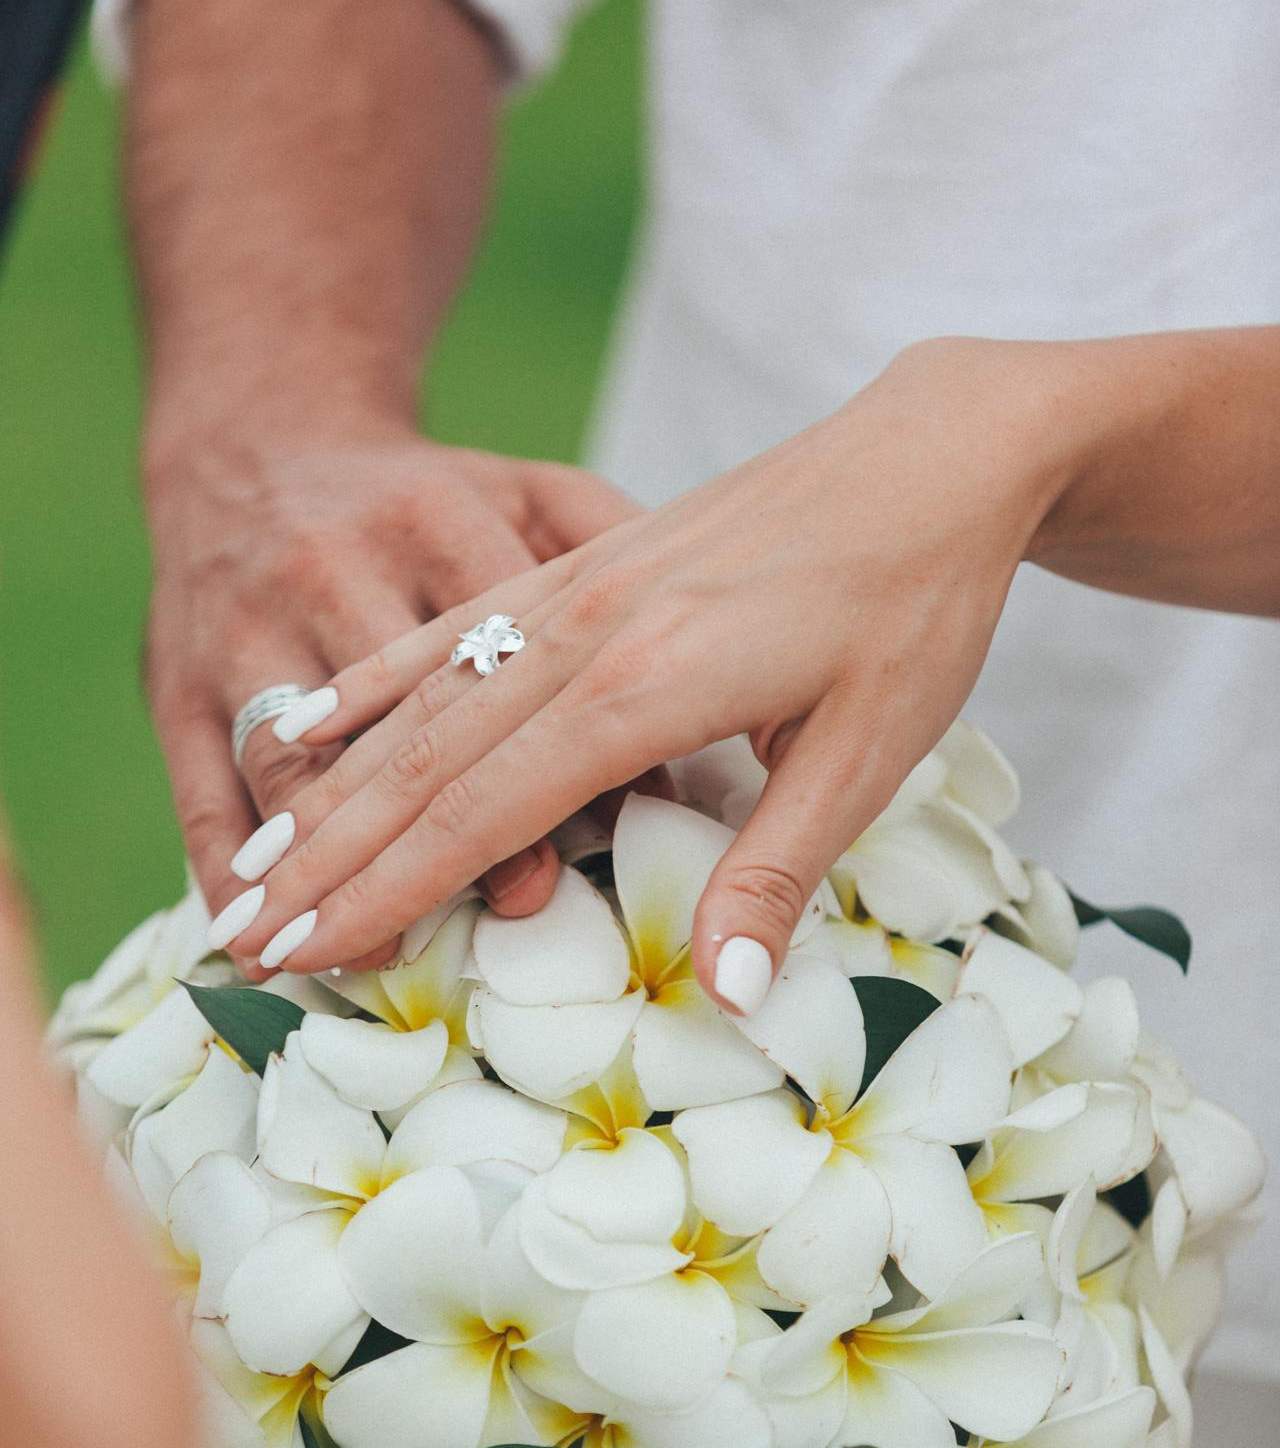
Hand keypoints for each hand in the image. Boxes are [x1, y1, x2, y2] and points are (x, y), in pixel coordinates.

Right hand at [225, 337, 1072, 993]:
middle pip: (425, 762)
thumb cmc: (917, 605)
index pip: (487, 808)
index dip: (392, 888)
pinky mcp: (581, 568)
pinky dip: (371, 689)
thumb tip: (726, 995)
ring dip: (331, 790)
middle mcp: (586, 632)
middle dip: (331, 858)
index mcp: (650, 684)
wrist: (934, 452)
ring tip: (254, 862)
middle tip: (244, 937)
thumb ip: (779, 868)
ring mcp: (573, 591)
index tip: (311, 952)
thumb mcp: (874, 748)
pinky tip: (311, 725)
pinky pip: (450, 634)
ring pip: (419, 703)